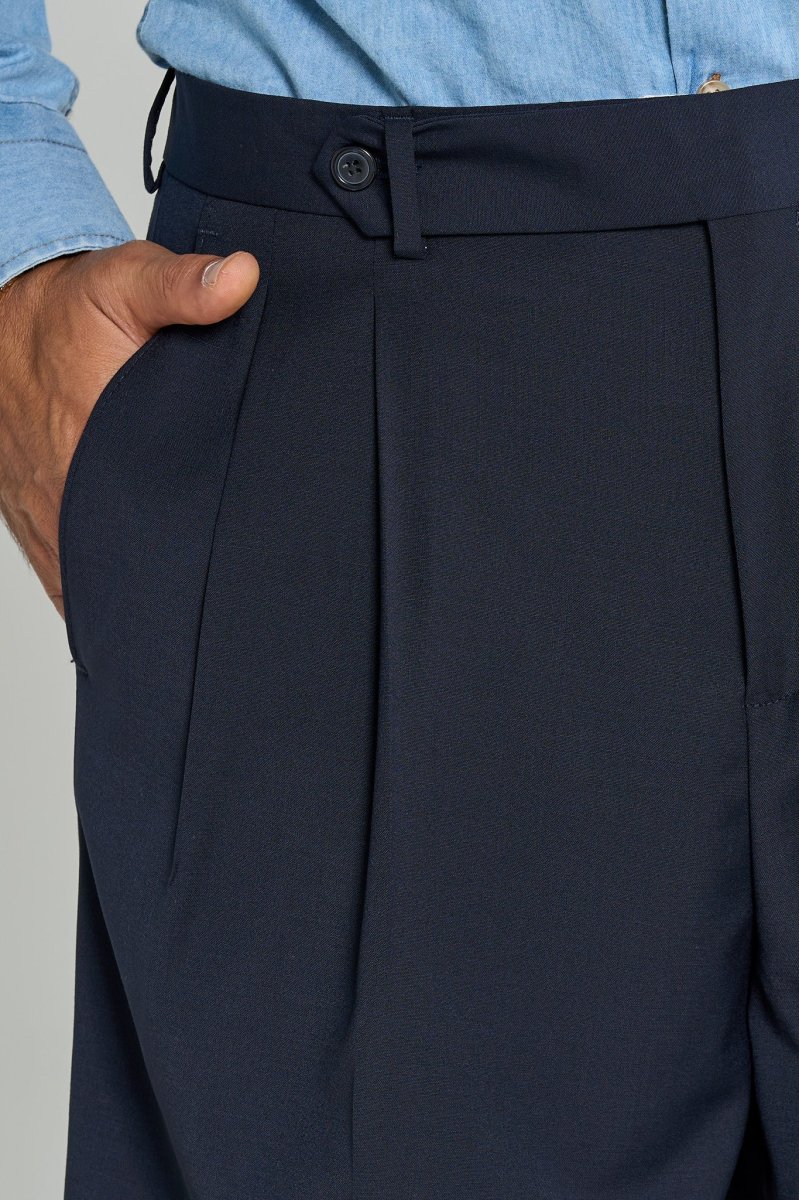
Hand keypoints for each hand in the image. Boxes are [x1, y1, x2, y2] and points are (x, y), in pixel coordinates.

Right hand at [0, 240, 258, 616]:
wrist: (6, 322)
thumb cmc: (69, 309)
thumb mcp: (128, 282)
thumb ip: (183, 285)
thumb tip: (240, 278)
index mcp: (94, 443)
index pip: (154, 522)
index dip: (192, 549)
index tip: (226, 559)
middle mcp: (65, 491)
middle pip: (129, 562)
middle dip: (170, 578)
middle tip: (219, 587)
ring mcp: (47, 513)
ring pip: (94, 578)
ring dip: (134, 587)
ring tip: (183, 600)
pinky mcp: (38, 521)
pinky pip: (67, 578)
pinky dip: (99, 592)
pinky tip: (139, 600)